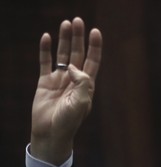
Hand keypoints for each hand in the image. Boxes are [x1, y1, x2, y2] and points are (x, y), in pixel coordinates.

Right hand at [31, 17, 101, 164]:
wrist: (51, 133)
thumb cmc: (69, 121)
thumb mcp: (81, 102)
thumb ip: (82, 83)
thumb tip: (73, 66)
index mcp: (87, 86)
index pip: (92, 61)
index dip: (95, 47)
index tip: (96, 31)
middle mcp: (74, 80)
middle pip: (78, 54)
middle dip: (79, 38)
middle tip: (78, 21)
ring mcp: (59, 80)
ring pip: (62, 55)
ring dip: (64, 40)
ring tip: (66, 24)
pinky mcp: (44, 82)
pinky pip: (45, 62)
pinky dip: (45, 50)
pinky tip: (46, 37)